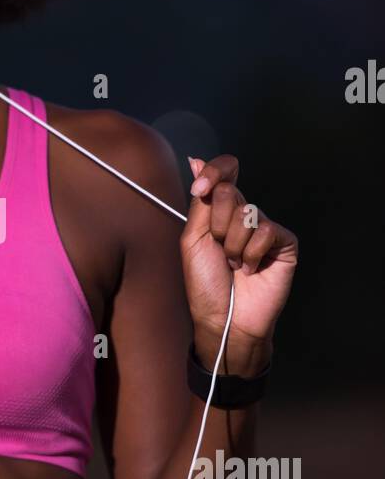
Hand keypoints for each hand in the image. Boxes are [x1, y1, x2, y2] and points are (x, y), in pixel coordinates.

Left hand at [180, 157, 296, 374]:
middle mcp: (244, 215)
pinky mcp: (284, 243)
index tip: (199, 189)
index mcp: (220, 211)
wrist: (224, 318)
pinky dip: (252, 253)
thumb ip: (199, 201)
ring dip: (233, 245)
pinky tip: (252, 270)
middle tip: (219, 250)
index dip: (214, 173)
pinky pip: (266, 230)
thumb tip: (197, 160)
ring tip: (235, 265)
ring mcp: (265, 228)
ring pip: (247, 213)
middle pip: (229, 192)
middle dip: (217, 224)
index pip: (224, 172)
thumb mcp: (193, 239)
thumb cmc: (205, 283)